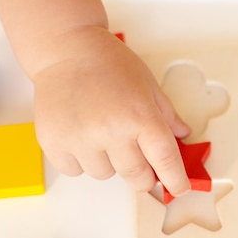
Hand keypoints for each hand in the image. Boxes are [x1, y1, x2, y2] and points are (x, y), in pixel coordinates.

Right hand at [32, 26, 190, 196]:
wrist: (66, 50)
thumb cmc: (107, 63)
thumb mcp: (148, 85)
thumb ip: (167, 115)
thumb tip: (182, 136)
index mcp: (140, 116)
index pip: (165, 161)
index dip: (175, 179)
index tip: (179, 187)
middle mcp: (111, 131)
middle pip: (137, 177)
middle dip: (143, 174)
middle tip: (137, 157)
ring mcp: (81, 139)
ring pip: (105, 175)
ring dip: (108, 163)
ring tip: (101, 132)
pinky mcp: (55, 143)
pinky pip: (75, 171)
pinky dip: (80, 160)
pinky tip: (81, 134)